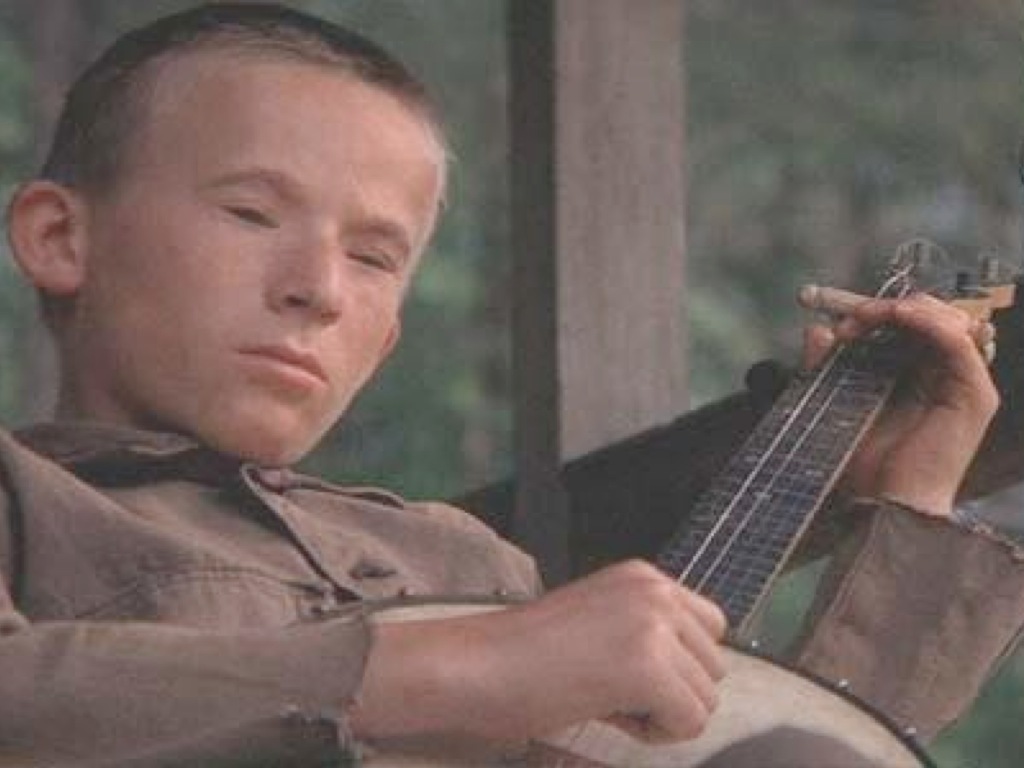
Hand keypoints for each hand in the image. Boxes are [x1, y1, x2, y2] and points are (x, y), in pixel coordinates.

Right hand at [351, 561, 726, 745]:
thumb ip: (646, 635)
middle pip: (714, 666)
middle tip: (613, 691)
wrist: (478, 665)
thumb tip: (688, 678)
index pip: (710, 628)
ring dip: (663, 714)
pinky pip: (691, 721)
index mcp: (643, 576)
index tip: (627, 675)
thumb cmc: (524, 656)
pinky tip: (611, 715)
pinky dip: (657, 734)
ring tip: (607, 700)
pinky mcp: (647, 666)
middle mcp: (656, 591)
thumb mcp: (598, 623)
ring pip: (706, 697)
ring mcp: (653, 625)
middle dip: (673, 691)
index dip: (678, 665)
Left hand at [798, 286, 999, 515]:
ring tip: (860, 323)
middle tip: (844, 325)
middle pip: (925, 313)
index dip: (866, 309)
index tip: (820, 306)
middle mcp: (942, 374)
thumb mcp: (832, 403)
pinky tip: (895, 316)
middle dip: (878, 308)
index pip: (901, 322)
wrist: (883, 507)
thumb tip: (815, 328)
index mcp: (914, 374)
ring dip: (898, 310)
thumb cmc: (860, 465)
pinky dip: (926, 320)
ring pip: (943, 318)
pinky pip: (957, 341)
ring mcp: (962, 382)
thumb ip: (824, 365)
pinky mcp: (975, 394)